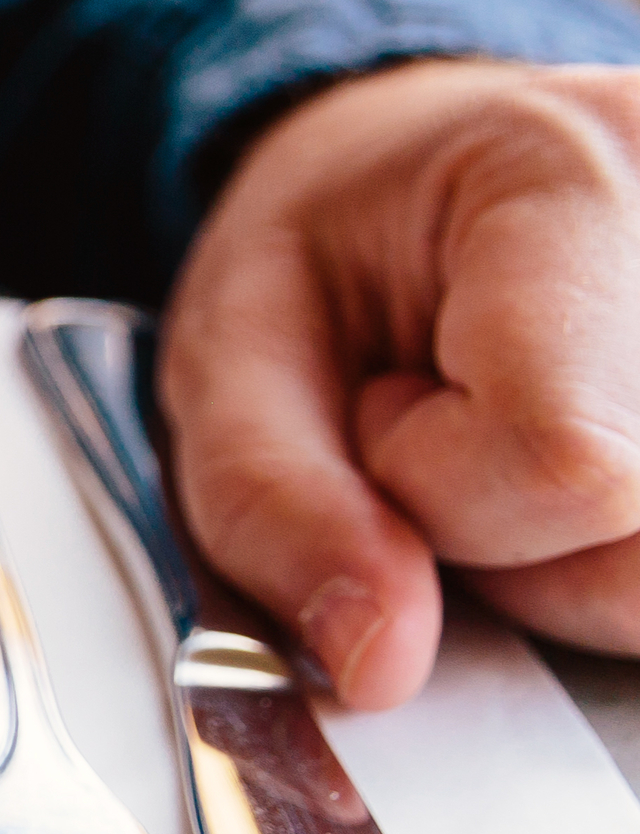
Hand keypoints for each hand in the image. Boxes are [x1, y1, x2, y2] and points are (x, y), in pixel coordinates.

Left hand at [164, 58, 639, 705]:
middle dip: (511, 543)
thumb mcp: (232, 340)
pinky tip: (587, 472)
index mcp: (577, 189)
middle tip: (452, 429)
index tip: (384, 410)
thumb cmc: (342, 236)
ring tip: (519, 443)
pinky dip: (624, 559)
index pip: (564, 461)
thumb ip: (272, 500)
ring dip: (578, 562)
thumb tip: (381, 665)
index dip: (439, 491)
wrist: (439, 168)